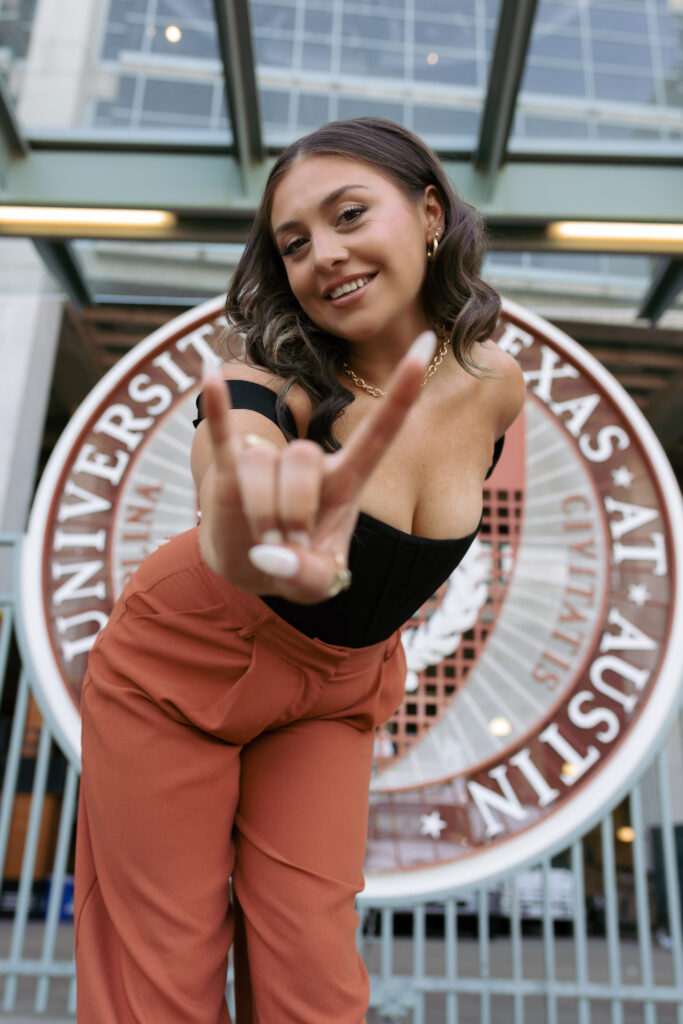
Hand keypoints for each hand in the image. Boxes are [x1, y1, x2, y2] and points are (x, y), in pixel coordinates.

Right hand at [197, 331, 436, 602]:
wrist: (253, 566)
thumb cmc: (299, 567)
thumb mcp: (316, 584)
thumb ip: (309, 576)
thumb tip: (273, 556)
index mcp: (346, 480)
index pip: (380, 431)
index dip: (402, 392)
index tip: (427, 342)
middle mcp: (309, 461)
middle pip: (302, 458)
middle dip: (292, 511)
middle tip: (287, 545)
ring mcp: (269, 460)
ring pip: (260, 464)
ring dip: (260, 511)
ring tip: (263, 537)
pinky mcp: (229, 468)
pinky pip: (224, 433)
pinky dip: (218, 408)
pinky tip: (211, 371)